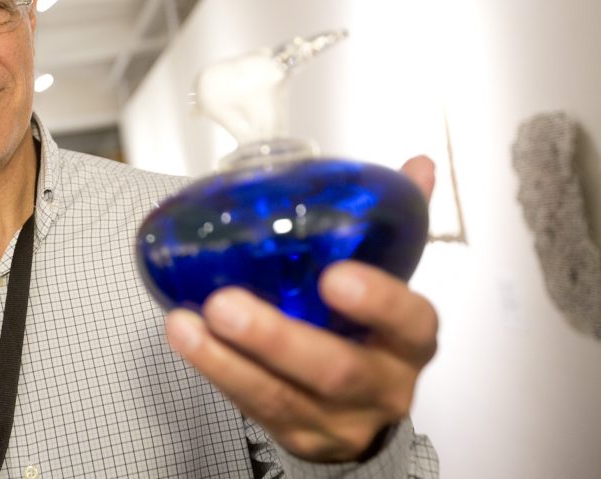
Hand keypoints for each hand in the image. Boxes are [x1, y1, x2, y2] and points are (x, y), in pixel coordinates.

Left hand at [165, 156, 438, 461]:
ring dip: (229, 360)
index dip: (378, 302)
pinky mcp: (296, 437)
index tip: (337, 276)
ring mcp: (337, 420)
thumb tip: (418, 166)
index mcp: (409, 340)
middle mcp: (381, 385)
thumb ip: (395, 227)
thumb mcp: (388, 281)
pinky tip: (186, 338)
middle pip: (337, 371)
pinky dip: (216, 371)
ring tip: (187, 325)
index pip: (410, 322)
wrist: (361, 410)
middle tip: (228, 305)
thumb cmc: (369, 333)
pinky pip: (253, 408)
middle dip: (279, 340)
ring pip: (283, 397)